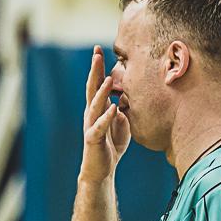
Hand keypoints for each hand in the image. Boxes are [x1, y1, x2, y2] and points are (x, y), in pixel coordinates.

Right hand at [80, 45, 129, 184]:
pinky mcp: (93, 139)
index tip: (100, 50)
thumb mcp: (122, 123)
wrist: (100, 170)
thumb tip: (129, 96)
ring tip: (108, 78)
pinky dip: (106, 117)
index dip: (98, 68)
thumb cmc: (110, 146)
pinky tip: (113, 108)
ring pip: (95, 105)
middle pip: (92, 88)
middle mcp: (91, 113)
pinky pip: (99, 127)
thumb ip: (124, 108)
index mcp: (98, 108)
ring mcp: (91, 126)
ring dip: (101, 92)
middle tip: (97, 53)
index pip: (97, 84)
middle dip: (95, 71)